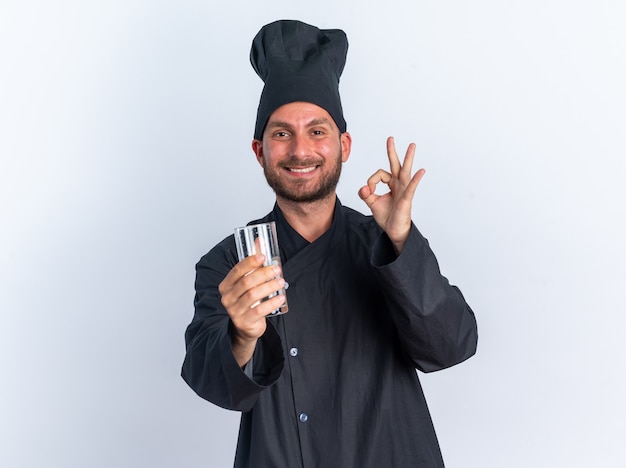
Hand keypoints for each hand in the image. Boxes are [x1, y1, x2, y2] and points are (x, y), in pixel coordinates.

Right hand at [218, 254, 285, 365]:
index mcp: (226, 285)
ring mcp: (234, 311)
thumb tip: (259, 241)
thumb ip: (253, 263)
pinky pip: (259, 310)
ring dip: (269, 286)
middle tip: (277, 269)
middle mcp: (227, 297)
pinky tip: (281, 297)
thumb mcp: (248, 282)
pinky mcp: (244, 321)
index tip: (263, 256)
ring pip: (253, 295)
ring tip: (281, 282)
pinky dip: (271, 303)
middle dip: (264, 273)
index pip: (237, 271)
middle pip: (246, 282)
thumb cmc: (248, 301)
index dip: (250, 262)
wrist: (246, 326)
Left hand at [358, 136, 424, 253]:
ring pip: (405, 171)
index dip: (371, 181)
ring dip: (408, 158)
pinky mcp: (407, 198)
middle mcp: (398, 185)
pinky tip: (421, 171)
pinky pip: (411, 187)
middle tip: (390, 138)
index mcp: (391, 184)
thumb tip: (363, 187)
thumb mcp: (372, 203)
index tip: (367, 192)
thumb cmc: (387, 216)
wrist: (394, 231)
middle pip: (395, 165)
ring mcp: (404, 190)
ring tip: (412, 145)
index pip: (379, 175)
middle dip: (392, 151)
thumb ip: (365, 194)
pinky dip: (415, 179)